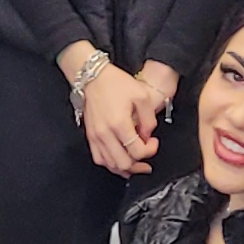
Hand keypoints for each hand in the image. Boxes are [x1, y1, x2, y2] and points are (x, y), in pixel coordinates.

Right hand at [82, 62, 165, 176]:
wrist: (93, 77)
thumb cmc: (116, 83)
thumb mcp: (141, 95)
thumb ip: (149, 119)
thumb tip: (147, 135)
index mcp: (119, 124)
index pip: (138, 151)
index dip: (150, 150)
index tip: (153, 142)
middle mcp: (105, 134)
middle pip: (124, 163)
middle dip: (139, 163)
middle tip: (146, 153)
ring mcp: (96, 137)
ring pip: (111, 165)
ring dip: (126, 166)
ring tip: (136, 161)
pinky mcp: (90, 136)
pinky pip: (99, 159)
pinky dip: (111, 163)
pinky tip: (120, 160)